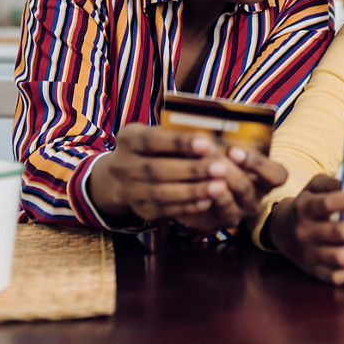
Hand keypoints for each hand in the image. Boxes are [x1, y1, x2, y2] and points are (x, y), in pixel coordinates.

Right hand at [86, 124, 286, 230]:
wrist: (122, 176)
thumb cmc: (152, 148)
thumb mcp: (156, 134)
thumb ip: (178, 134)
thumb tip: (213, 133)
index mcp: (128, 139)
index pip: (152, 140)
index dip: (179, 143)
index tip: (207, 143)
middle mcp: (122, 165)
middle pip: (157, 170)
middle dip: (192, 170)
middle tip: (221, 168)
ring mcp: (129, 190)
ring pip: (161, 193)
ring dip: (193, 191)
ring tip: (220, 187)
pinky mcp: (140, 209)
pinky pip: (165, 210)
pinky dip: (187, 207)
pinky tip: (207, 201)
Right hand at [265, 174, 343, 284]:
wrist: (281, 231)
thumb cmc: (308, 204)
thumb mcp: (315, 186)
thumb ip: (335, 182)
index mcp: (304, 208)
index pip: (330, 204)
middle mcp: (304, 233)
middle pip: (340, 233)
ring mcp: (308, 256)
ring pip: (342, 258)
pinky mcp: (315, 274)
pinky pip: (341, 276)